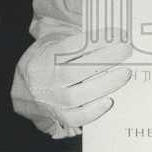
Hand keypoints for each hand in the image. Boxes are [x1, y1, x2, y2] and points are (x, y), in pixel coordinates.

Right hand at [12, 28, 132, 137]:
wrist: (25, 88)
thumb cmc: (48, 61)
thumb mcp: (54, 44)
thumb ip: (77, 42)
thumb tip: (112, 37)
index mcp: (45, 57)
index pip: (71, 47)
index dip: (96, 40)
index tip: (118, 35)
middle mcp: (46, 79)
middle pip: (76, 70)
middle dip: (104, 60)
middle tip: (126, 50)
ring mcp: (52, 100)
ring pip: (77, 95)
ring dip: (104, 84)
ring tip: (125, 73)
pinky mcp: (59, 115)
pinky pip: (76, 117)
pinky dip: (93, 111)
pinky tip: (109, 101)